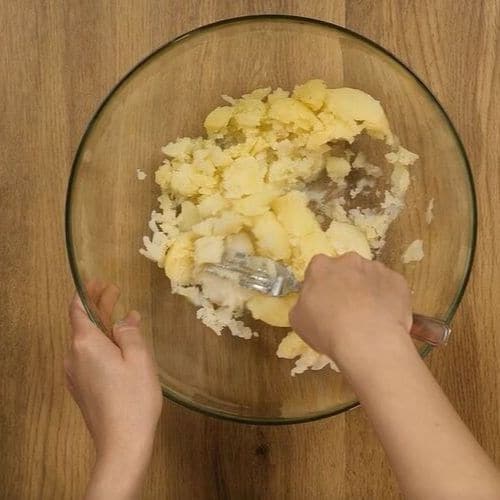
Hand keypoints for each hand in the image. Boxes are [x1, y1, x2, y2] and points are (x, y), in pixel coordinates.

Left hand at [65, 281, 162, 498]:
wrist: (122, 443)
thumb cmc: (133, 398)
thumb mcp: (139, 358)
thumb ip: (129, 332)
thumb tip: (125, 319)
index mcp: (85, 344)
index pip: (77, 309)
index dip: (87, 292)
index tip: (99, 281)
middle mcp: (73, 356)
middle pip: (82, 323)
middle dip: (98, 306)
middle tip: (116, 291)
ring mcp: (74, 374)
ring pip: (86, 341)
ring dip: (102, 325)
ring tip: (123, 317)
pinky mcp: (81, 388)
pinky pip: (88, 356)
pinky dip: (101, 343)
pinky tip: (119, 345)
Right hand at [289, 252, 413, 370]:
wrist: (368, 340)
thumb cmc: (326, 330)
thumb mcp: (298, 320)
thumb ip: (304, 303)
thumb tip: (312, 302)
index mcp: (321, 266)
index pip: (318, 269)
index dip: (321, 286)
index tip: (324, 302)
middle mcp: (349, 260)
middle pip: (346, 269)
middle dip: (346, 285)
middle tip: (347, 310)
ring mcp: (376, 268)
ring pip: (369, 277)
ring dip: (367, 291)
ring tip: (369, 318)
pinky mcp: (398, 281)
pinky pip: (390, 288)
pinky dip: (388, 300)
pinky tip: (384, 319)